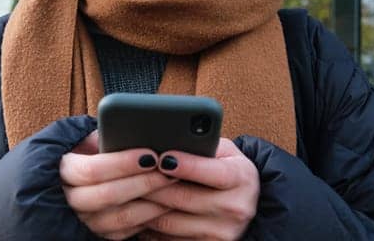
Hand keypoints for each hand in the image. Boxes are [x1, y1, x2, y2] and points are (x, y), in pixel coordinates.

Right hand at [60, 131, 177, 239]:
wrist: (71, 182)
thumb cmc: (86, 153)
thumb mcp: (88, 138)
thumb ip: (104, 134)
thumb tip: (132, 130)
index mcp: (64, 170)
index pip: (91, 170)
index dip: (122, 163)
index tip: (150, 154)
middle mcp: (71, 200)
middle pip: (108, 195)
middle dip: (144, 182)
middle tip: (169, 169)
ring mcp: (85, 221)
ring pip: (121, 217)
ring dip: (152, 202)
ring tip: (173, 185)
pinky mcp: (100, 234)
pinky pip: (128, 231)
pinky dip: (149, 218)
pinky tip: (167, 203)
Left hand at [137, 138, 259, 240]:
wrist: (245, 203)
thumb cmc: (228, 171)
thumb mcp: (225, 152)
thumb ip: (203, 146)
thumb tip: (169, 142)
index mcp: (242, 178)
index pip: (212, 172)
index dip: (186, 165)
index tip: (162, 157)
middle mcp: (236, 208)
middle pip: (184, 198)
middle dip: (153, 185)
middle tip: (131, 174)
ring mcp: (221, 232)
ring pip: (170, 221)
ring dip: (145, 207)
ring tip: (128, 192)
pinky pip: (168, 239)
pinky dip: (150, 227)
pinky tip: (140, 213)